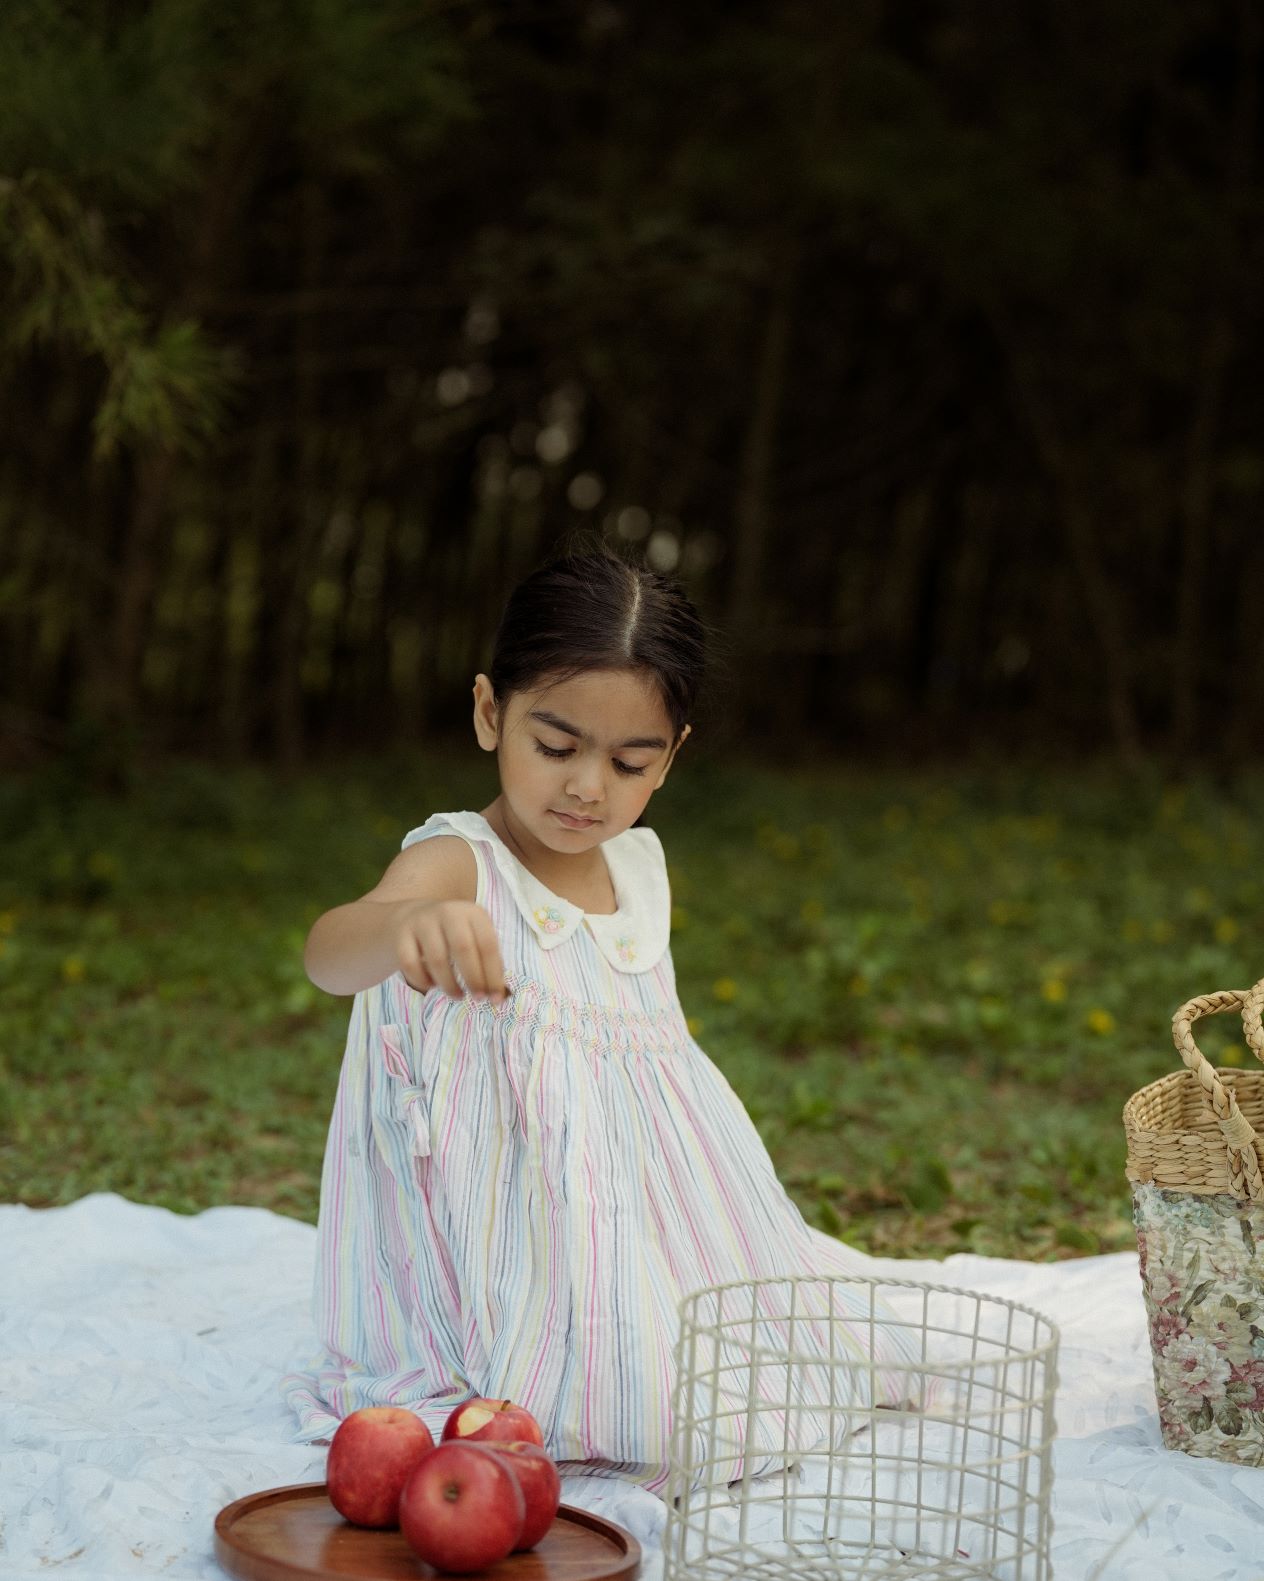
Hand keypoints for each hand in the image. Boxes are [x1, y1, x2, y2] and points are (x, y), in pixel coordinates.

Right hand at [394, 900, 508, 1002]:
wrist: (412, 917)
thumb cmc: (453, 934)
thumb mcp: (474, 937)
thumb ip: (487, 961)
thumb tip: (500, 994)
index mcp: (473, 913)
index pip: (488, 944)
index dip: (493, 974)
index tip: (496, 998)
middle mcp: (448, 912)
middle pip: (463, 948)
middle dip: (473, 978)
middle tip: (477, 998)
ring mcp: (422, 922)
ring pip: (437, 959)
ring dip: (449, 984)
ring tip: (457, 995)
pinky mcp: (401, 935)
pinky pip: (410, 964)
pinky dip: (422, 981)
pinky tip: (431, 985)